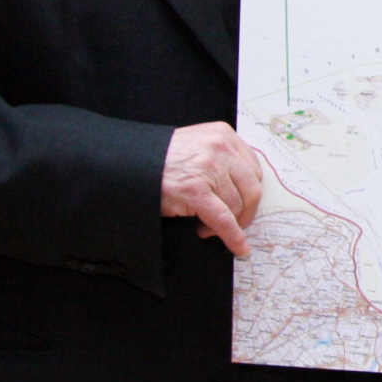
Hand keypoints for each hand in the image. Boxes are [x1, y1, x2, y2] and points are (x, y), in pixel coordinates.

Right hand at [161, 123, 262, 257]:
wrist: (128, 161)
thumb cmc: (161, 157)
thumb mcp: (197, 144)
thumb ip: (220, 156)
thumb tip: (240, 188)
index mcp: (223, 134)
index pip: (253, 169)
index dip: (250, 192)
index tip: (245, 205)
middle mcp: (220, 148)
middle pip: (252, 189)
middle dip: (245, 211)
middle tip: (234, 223)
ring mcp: (209, 169)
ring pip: (235, 206)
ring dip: (227, 224)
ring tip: (206, 227)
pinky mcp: (196, 191)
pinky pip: (223, 220)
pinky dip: (233, 236)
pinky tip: (238, 247)